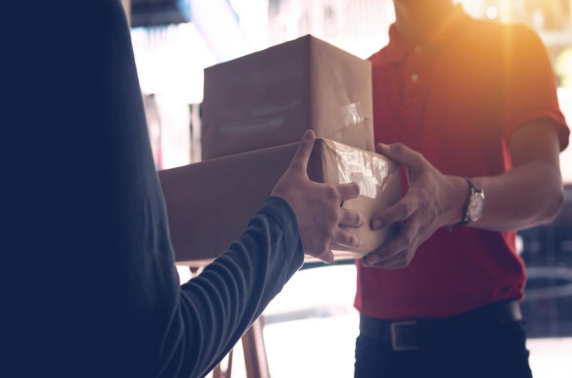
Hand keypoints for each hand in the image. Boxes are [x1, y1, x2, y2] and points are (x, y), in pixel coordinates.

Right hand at [272, 131, 364, 262]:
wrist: (277, 224)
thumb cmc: (286, 197)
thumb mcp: (294, 172)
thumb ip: (303, 152)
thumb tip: (310, 132)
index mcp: (331, 195)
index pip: (352, 190)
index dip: (354, 189)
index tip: (355, 190)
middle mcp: (335, 215)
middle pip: (355, 218)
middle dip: (358, 219)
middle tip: (360, 220)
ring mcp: (329, 233)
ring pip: (348, 239)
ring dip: (353, 241)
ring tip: (358, 243)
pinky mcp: (321, 248)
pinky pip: (330, 256)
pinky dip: (330, 256)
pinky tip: (330, 257)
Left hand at [363, 143, 467, 268]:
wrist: (454, 200)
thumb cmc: (431, 180)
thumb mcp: (420, 162)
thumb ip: (401, 153)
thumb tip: (381, 146)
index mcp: (419, 199)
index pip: (405, 210)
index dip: (390, 217)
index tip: (374, 222)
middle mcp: (420, 219)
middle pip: (405, 239)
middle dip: (385, 249)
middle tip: (367, 255)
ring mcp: (420, 232)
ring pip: (405, 252)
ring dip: (386, 260)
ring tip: (367, 262)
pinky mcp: (419, 240)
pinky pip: (407, 256)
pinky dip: (393, 263)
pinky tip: (377, 263)